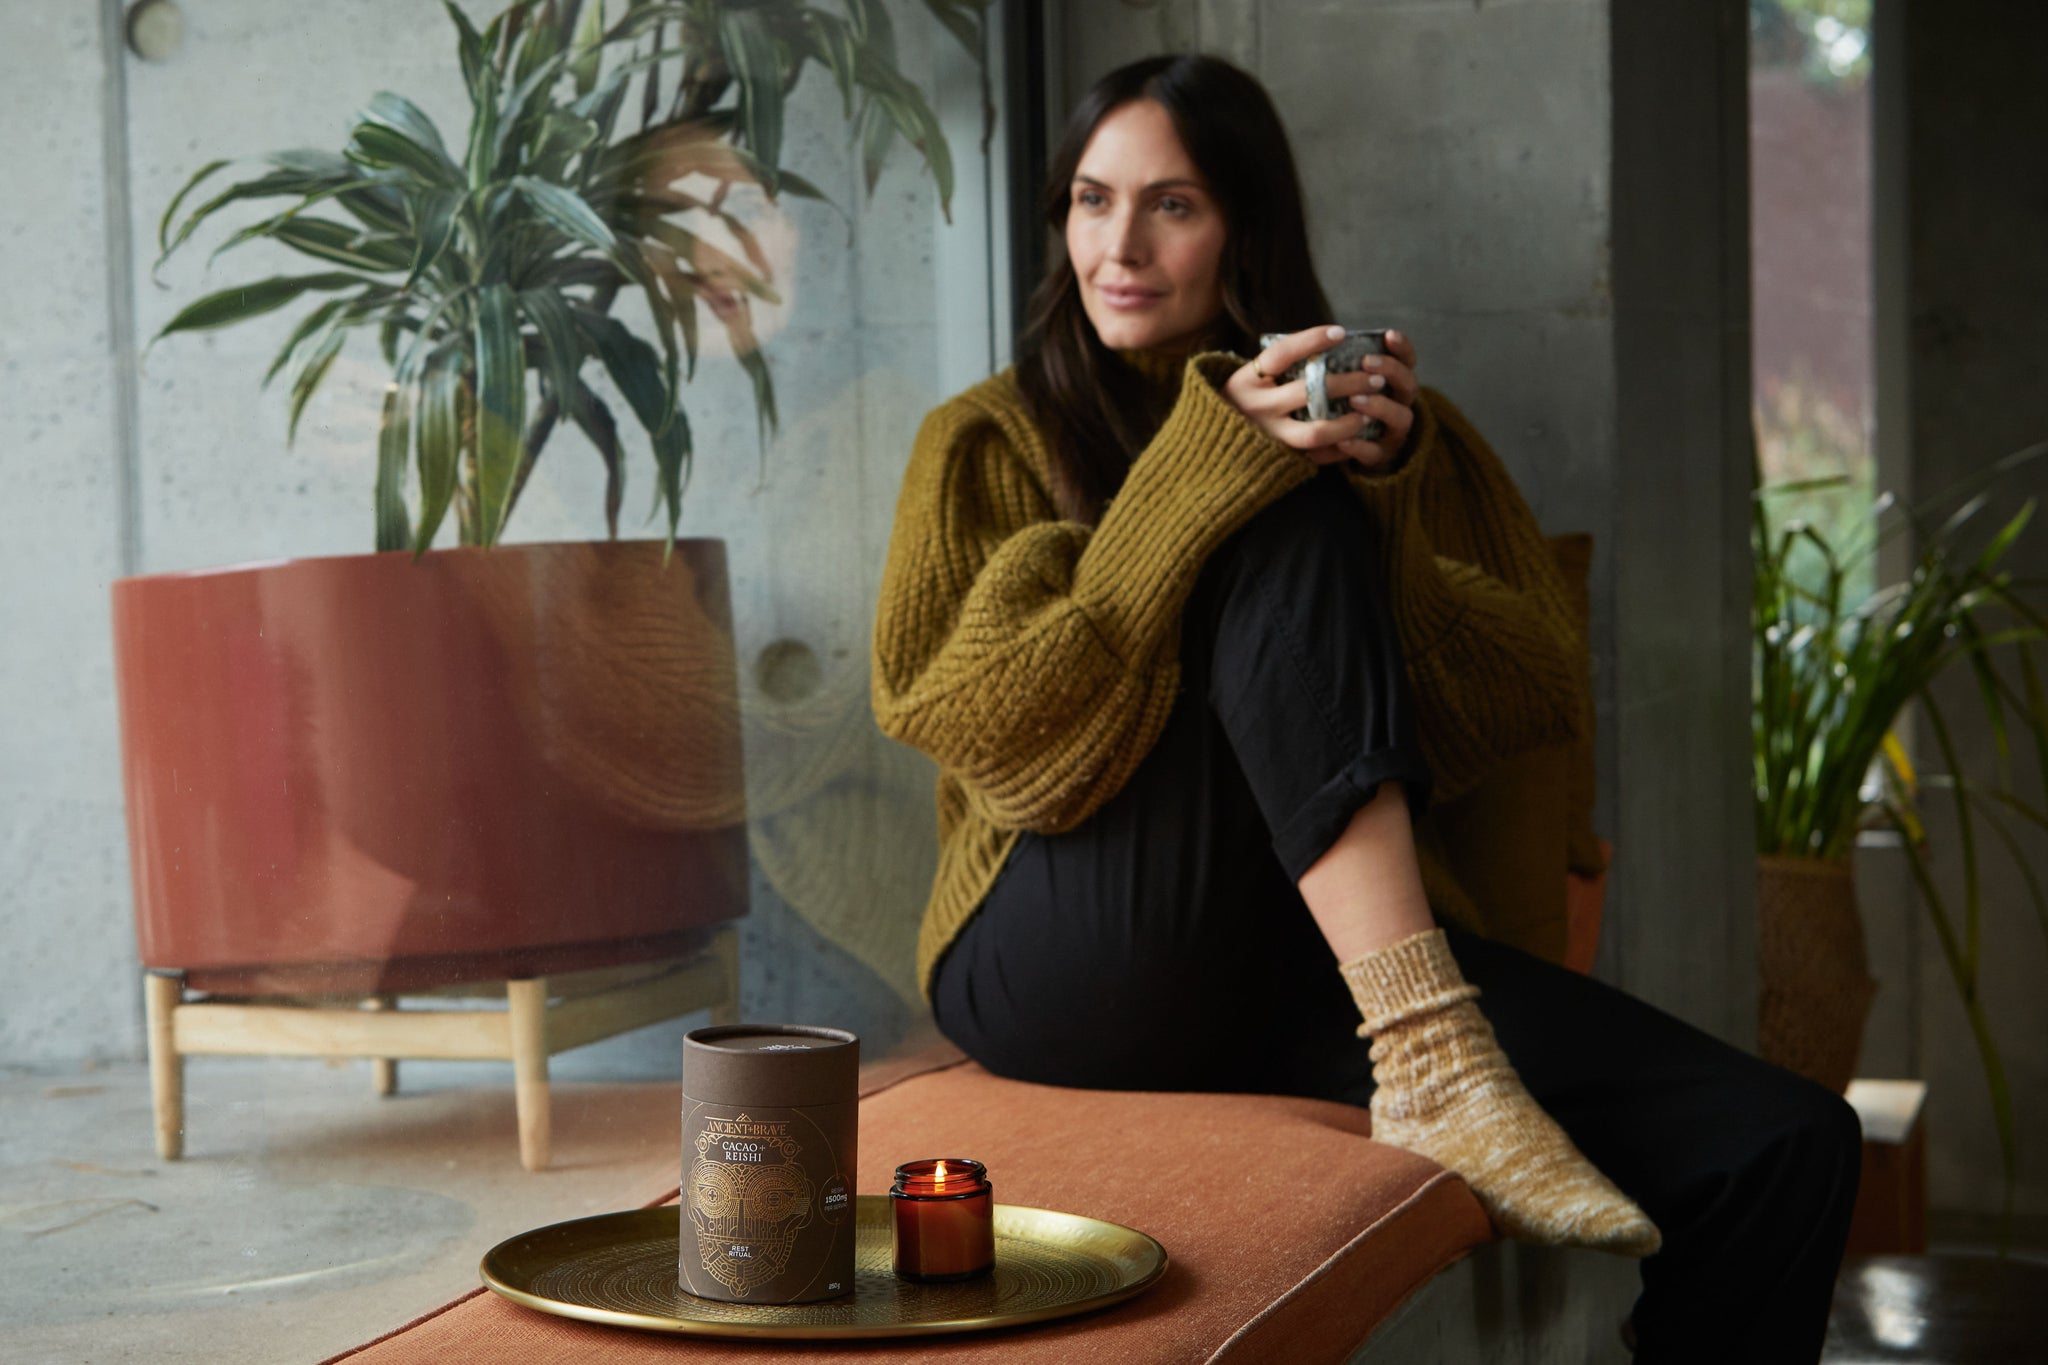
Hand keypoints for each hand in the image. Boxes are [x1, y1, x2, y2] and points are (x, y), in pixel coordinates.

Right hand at [1225, 326, 1420, 470]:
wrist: (1207, 448)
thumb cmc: (1238, 404)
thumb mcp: (1246, 380)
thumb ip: (1276, 366)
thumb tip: (1326, 343)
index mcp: (1245, 381)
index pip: (1281, 353)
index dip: (1311, 340)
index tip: (1340, 332)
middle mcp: (1255, 408)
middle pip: (1309, 391)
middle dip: (1348, 382)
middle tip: (1375, 377)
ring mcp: (1267, 436)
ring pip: (1315, 430)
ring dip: (1348, 421)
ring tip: (1368, 410)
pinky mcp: (1278, 459)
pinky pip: (1316, 456)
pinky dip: (1340, 446)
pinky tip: (1357, 434)